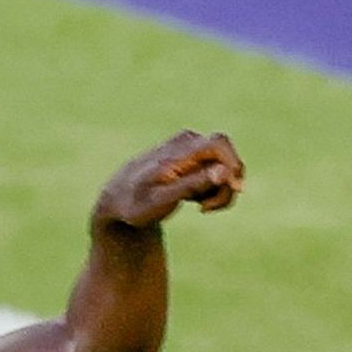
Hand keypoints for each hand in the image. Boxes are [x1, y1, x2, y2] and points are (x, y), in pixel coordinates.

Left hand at [93, 131, 241, 231]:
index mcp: (180, 150)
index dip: (233, 165)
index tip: (234, 190)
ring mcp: (192, 150)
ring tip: (200, 208)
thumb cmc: (136, 203)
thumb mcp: (163, 200)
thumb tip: (224, 172)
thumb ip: (193, 185)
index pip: (219, 144)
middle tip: (208, 208)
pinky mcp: (194, 159)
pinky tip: (197, 202)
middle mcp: (188, 142)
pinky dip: (214, 189)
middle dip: (227, 185)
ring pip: (224, 167)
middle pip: (226, 158)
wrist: (117, 199)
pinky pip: (217, 172)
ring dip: (220, 191)